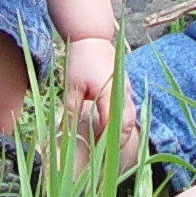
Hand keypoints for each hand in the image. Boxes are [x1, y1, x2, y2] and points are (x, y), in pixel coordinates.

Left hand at [61, 36, 139, 163]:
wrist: (93, 38)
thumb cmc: (81, 60)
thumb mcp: (71, 86)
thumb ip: (71, 111)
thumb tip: (64, 135)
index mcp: (109, 93)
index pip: (112, 125)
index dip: (107, 142)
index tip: (97, 155)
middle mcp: (123, 93)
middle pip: (127, 125)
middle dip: (119, 142)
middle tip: (107, 158)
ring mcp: (127, 90)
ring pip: (131, 118)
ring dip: (123, 133)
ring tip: (111, 149)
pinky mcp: (126, 89)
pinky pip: (129, 110)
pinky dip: (123, 122)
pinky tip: (113, 131)